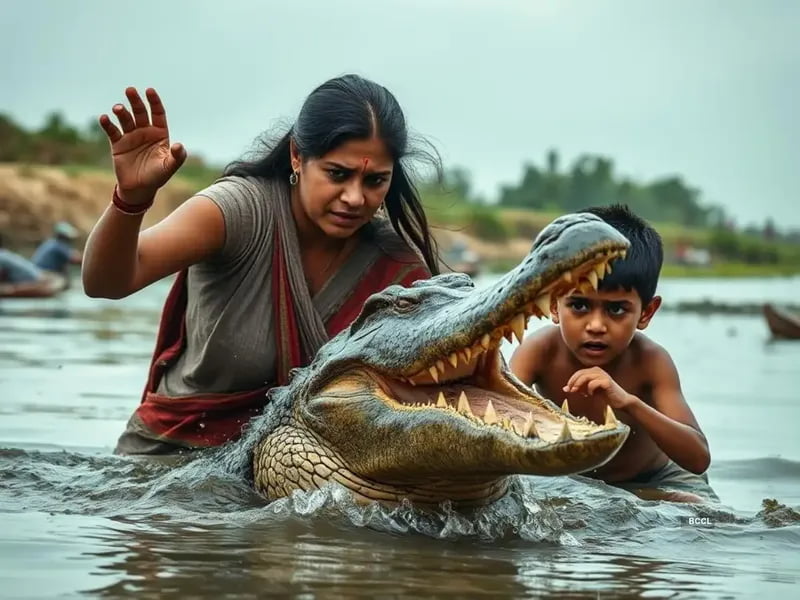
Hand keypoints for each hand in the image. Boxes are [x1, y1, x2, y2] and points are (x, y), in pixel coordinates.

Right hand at [99, 87, 186, 205]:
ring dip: (121, 112)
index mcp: (159, 134)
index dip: (154, 102)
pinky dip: (107, 124)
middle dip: (135, 101)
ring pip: (125, 119)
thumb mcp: (169, 167)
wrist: (139, 189)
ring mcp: (131, 136)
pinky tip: (104, 118)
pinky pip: (112, 131)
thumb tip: (179, 145)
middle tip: (130, 90)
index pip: (158, 113)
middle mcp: (145, 132)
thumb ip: (177, 156)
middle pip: (140, 112)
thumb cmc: (157, 177)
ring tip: (118, 109)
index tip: (150, 90)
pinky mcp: (118, 143)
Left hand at [563, 367, 634, 409]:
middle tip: (570, 390)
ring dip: (579, 385)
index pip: (578, 373)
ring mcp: (603, 375)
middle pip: (581, 374)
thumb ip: (579, 388)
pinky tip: (591, 394)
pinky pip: (593, 383)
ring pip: (586, 377)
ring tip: (578, 392)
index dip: (571, 380)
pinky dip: (589, 389)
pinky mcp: (607, 382)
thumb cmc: (605, 395)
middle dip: (573, 382)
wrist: (620, 401)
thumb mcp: (589, 391)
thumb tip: (565, 388)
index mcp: (594, 371)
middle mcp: (598, 371)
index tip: (567, 389)